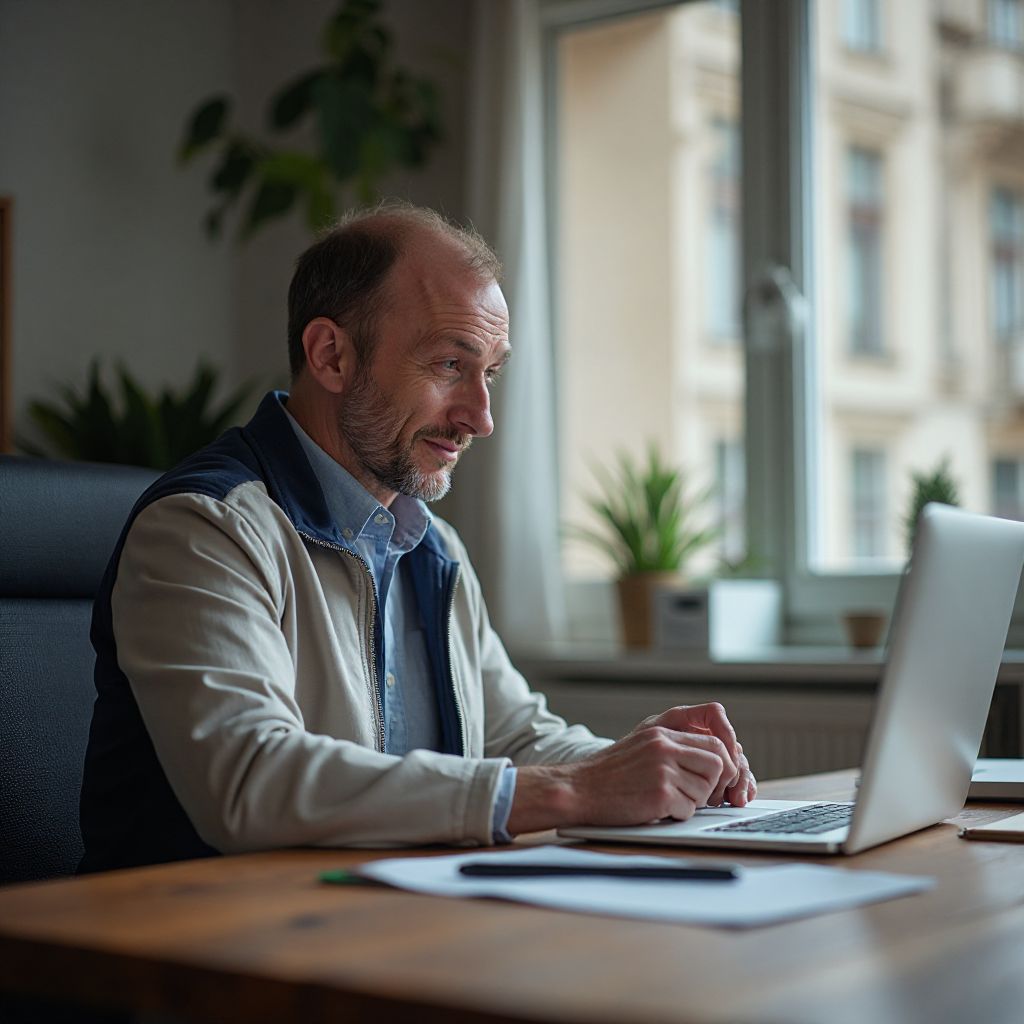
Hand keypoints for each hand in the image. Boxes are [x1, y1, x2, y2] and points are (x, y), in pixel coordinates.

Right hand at [507, 703, 756, 833]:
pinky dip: (678, 815)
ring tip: (668, 801)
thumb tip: (713, 760)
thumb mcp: (640, 747)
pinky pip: (689, 809)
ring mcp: (662, 768)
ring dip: (694, 801)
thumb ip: (672, 746)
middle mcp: (664, 746)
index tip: (721, 780)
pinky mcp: (660, 793)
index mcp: (661, 732)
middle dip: (716, 784)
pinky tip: (657, 810)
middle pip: (718, 763)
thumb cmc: (608, 775)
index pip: (713, 742)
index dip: (724, 763)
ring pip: (706, 789)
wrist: (577, 789)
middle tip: (702, 796)